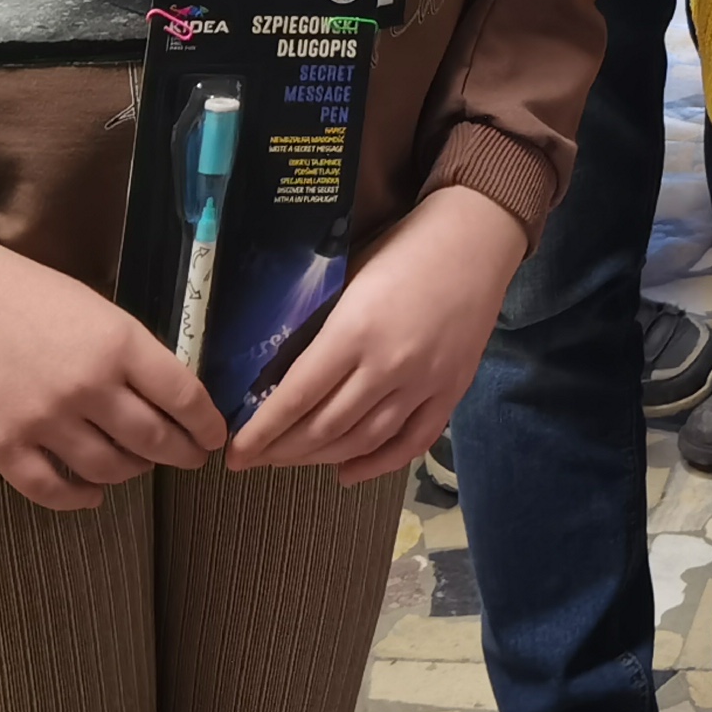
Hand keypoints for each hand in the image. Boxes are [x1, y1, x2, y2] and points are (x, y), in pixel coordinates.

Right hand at [0, 237, 225, 509]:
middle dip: (181, 454)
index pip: (183, 396)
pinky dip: (79, 498)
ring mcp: (44, 420)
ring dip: (131, 473)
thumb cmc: (28, 294)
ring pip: (108, 469)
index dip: (207, 424)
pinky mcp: (2, 446)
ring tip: (137, 466)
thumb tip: (168, 395)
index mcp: (118, 343)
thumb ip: (130, 352)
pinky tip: (91, 494)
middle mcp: (88, 386)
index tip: (215, 437)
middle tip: (189, 459)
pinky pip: (52, 489)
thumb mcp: (97, 309)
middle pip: (153, 440)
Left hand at [232, 181, 529, 482]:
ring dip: (320, 459)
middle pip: (325, 428)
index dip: (262, 433)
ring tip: (292, 460)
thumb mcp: (349, 277)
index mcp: (355, 331)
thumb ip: (320, 326)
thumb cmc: (405, 247)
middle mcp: (389, 367)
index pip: (297, 398)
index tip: (235, 454)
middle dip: (282, 450)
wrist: (477, 238)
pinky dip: (376, 465)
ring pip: (363, 442)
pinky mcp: (451, 391)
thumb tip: (279, 369)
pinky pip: (411, 443)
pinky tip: (346, 473)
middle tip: (257, 458)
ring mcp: (424, 384)